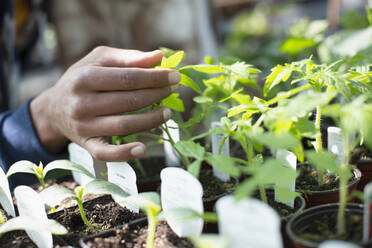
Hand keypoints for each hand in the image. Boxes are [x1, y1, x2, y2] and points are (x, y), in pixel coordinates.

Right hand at [30, 46, 179, 160]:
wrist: (55, 108)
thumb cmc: (83, 78)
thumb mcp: (99, 60)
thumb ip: (128, 57)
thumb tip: (159, 57)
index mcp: (85, 77)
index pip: (128, 78)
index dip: (155, 77)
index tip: (174, 76)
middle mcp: (82, 103)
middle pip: (129, 101)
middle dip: (156, 95)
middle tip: (173, 91)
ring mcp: (84, 127)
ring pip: (124, 125)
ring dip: (151, 120)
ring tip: (168, 112)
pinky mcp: (88, 145)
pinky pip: (107, 153)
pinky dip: (125, 153)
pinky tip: (143, 148)